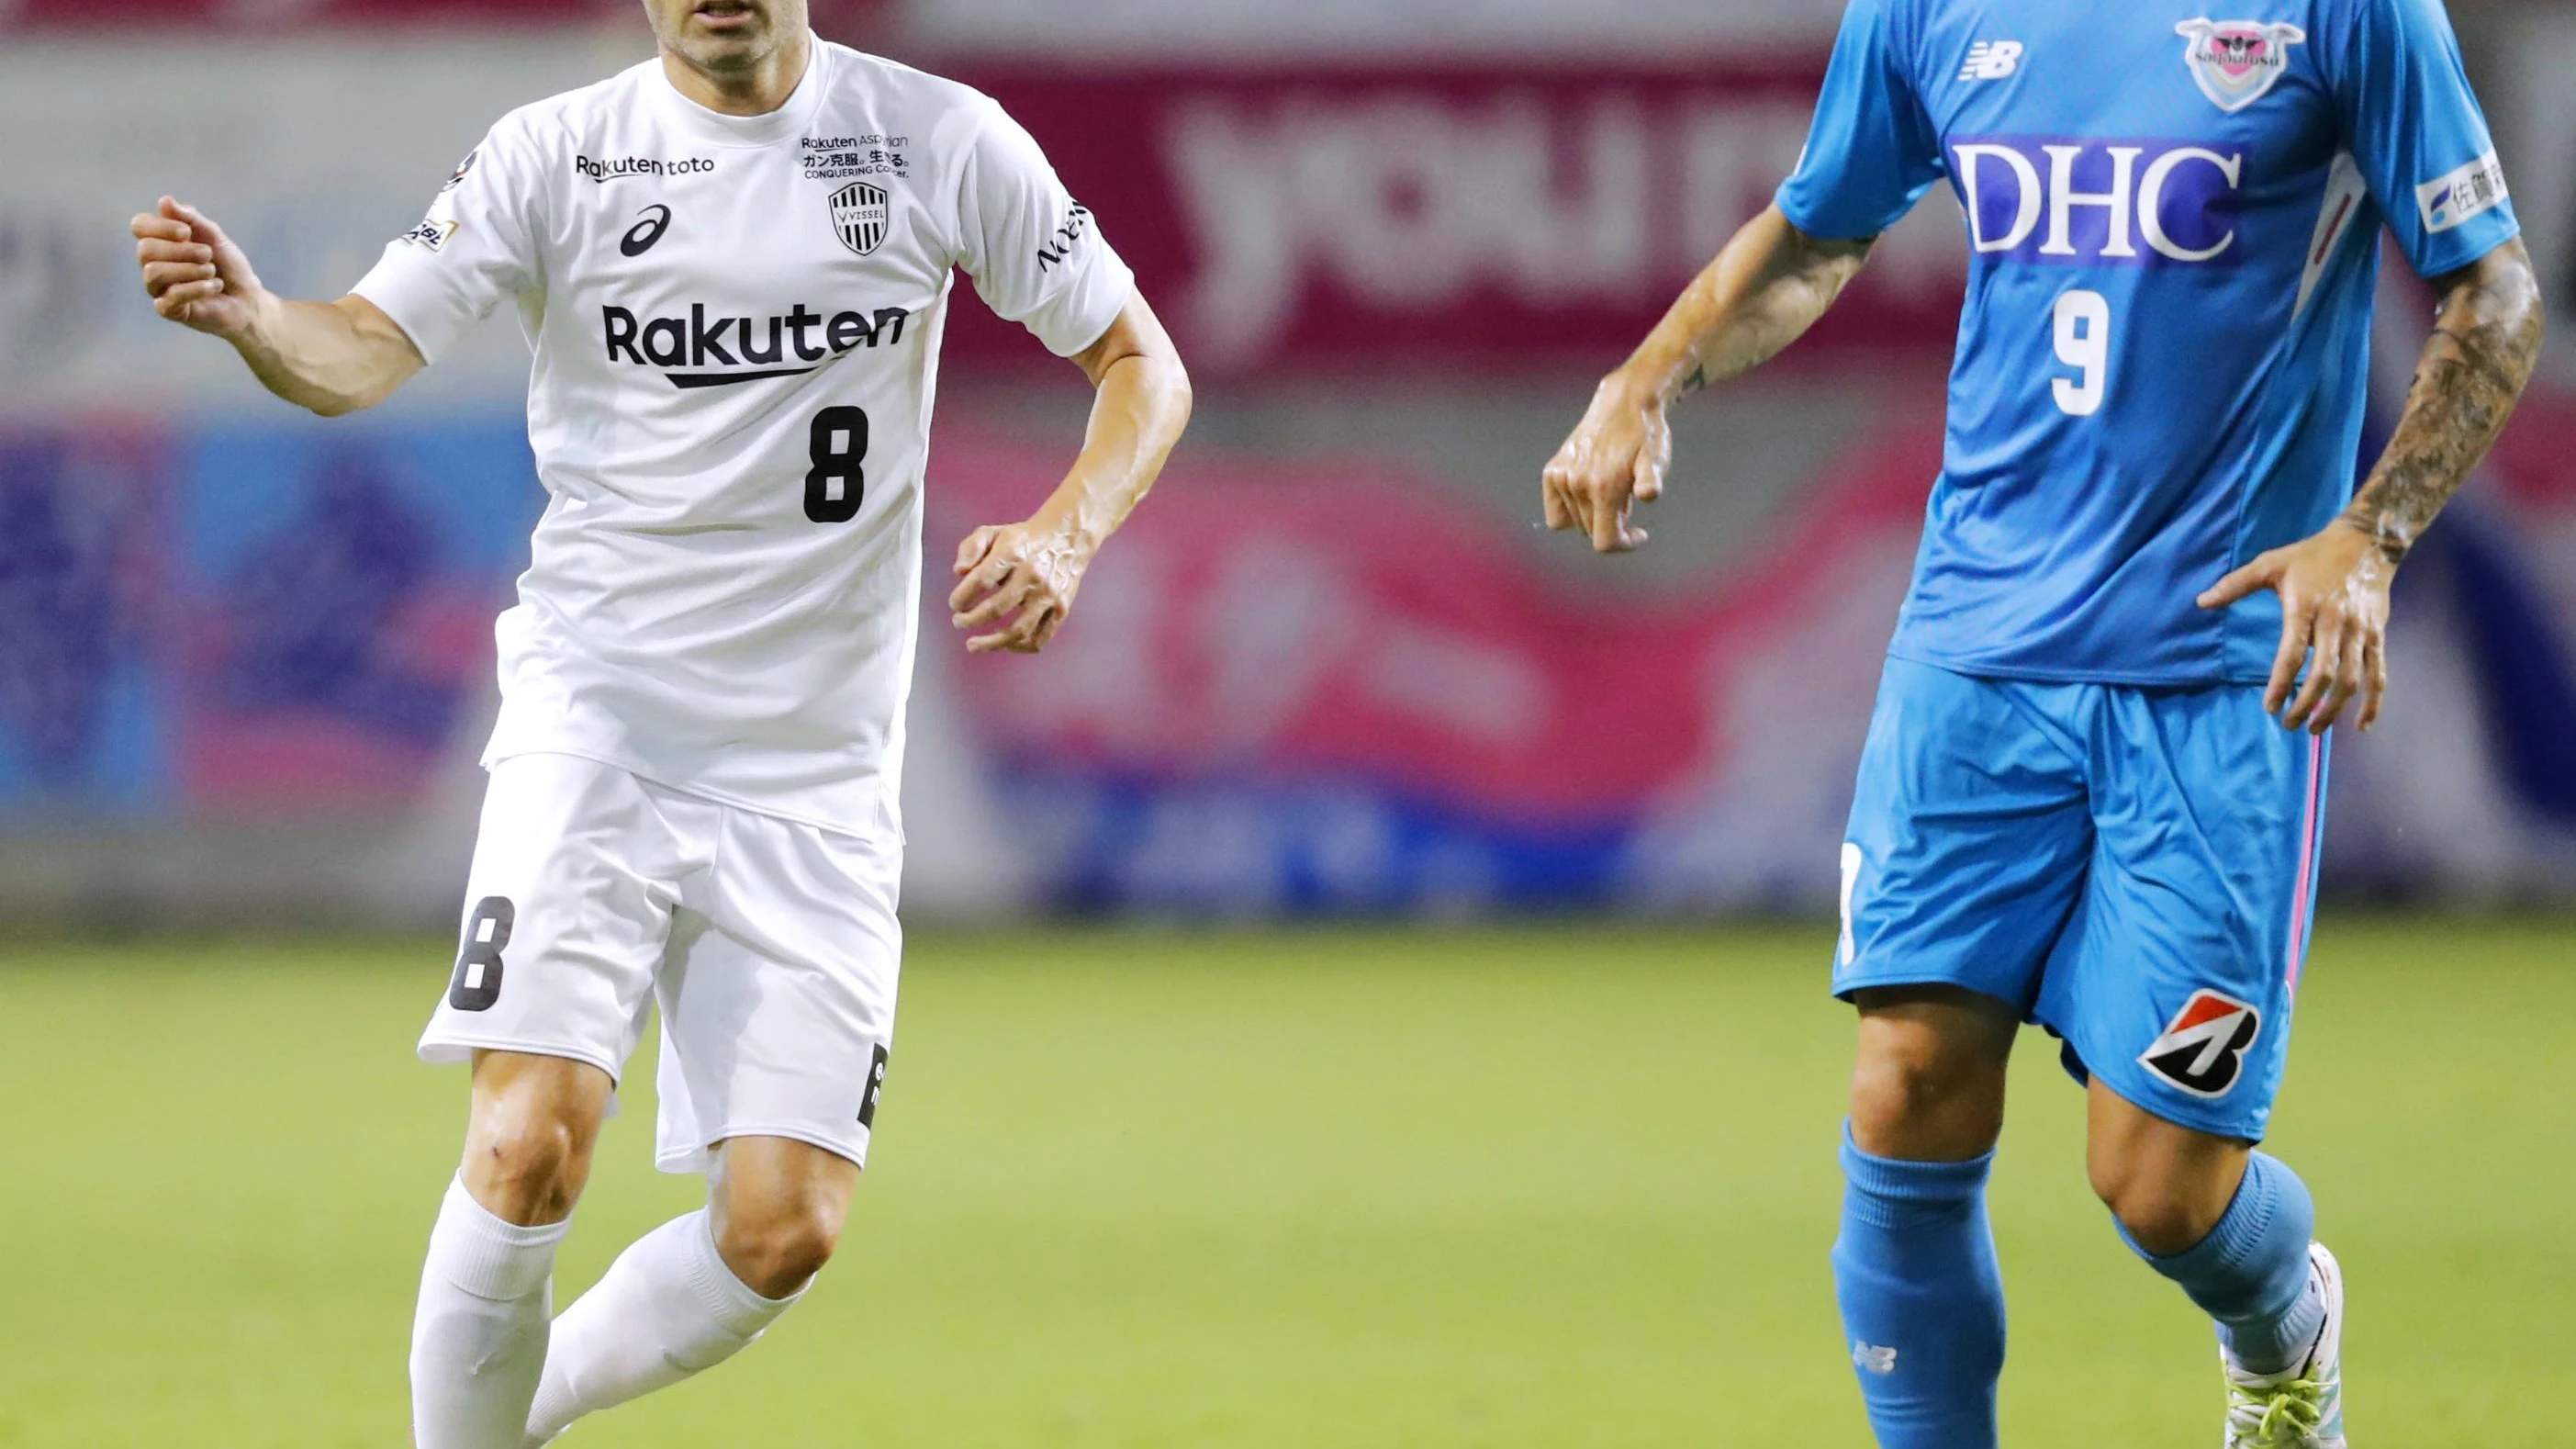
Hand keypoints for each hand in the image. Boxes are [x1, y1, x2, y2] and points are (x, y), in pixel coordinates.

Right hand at [131, 197, 269, 339]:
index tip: (186, 232)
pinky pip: (170, 296)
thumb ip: (190, 219)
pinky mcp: (168, 310)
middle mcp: (152, 263)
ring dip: (189, 269)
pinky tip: (215, 287)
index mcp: (160, 242)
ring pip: (153, 272)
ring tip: (211, 271)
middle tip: (208, 255)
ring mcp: (158, 288)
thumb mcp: (214, 237)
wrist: (248, 298)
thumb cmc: (228, 266)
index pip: (139, 226)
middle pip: (145, 249)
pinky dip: (197, 288)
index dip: (159, 226)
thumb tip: (164, 201)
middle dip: (181, 250)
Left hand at [949, 520, 1089, 653]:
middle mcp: (1031, 576)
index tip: (955, 604)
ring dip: (991, 643)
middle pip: (996, 609)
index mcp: (1012, 554)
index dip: (962, 597)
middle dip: (970, 620)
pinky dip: (1020, 647)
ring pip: (1018, 630)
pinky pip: (1040, 638)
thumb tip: (959, 572)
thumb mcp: (994, 532)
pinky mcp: (1061, 609)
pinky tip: (1005, 644)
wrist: (1067, 538)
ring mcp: (1048, 595)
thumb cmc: (1023, 540)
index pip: (981, 580)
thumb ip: (971, 548)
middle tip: (958, 622)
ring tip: (972, 645)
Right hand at [1542, 371, 1670, 552]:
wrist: (1625, 402)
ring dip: (1594, 515)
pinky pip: (1555, 511)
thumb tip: (1649, 494)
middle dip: (1612, 525)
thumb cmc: (1646, 434)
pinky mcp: (1552, 471)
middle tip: (1627, 500)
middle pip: (1590, 533)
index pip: (1604, 542)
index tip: (1640, 533)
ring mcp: (1561, 478)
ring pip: (1574, 523)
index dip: (1624, 545)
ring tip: (1611, 490)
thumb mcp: (1656, 459)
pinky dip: (1571, 510)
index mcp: (1603, 487)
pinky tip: (1589, 493)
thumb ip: (1651, 481)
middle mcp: (1577, 484)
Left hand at [2197, 520, 2394, 733]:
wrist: (2366, 543)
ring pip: (2352, 679)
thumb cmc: (2311, 556)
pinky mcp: (2377, 635)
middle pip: (2324, 674)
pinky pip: (2378, 673)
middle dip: (2306, 704)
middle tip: (2289, 725)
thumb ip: (2235, 585)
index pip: (2292, 654)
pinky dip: (2373, 701)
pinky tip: (2362, 724)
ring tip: (2314, 728)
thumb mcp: (2270, 563)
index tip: (2270, 707)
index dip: (2282, 683)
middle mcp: (2336, 623)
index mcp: (2306, 608)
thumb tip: (2201, 602)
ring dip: (2334, 709)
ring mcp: (2360, 632)